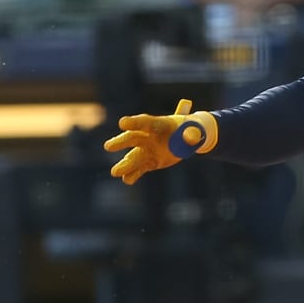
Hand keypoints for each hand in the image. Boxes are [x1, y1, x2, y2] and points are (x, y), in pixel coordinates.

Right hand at [104, 99, 218, 183]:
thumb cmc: (190, 130)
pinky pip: (139, 169)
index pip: (144, 122)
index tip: (122, 123)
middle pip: (132, 138)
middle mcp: (148, 136)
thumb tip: (191, 138)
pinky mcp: (149, 162)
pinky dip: (133, 174)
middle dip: (120, 142)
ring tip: (115, 172)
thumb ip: (192, 133)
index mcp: (158, 124)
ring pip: (133, 157)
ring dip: (124, 165)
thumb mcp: (195, 130)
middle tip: (109, 146)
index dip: (134, 122)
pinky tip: (127, 180)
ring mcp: (147, 150)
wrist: (187, 141)